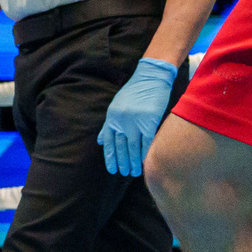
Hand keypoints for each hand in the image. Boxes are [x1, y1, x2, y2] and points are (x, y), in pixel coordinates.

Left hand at [99, 56, 182, 176]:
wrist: (151, 77)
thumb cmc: (134, 92)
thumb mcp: (116, 106)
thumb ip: (108, 125)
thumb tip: (101, 141)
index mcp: (112, 117)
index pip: (109, 143)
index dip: (111, 157)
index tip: (112, 170)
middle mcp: (122, 121)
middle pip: (121, 148)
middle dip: (122, 162)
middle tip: (125, 173)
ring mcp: (135, 122)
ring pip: (133, 148)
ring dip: (133, 162)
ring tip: (135, 172)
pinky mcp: (149, 121)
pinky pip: (146, 142)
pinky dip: (145, 153)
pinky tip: (145, 162)